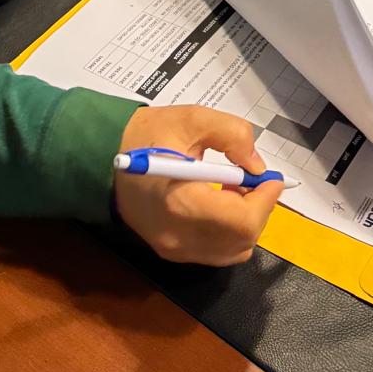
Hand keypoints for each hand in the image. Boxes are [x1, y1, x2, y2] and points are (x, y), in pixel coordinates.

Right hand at [114, 103, 284, 265]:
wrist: (102, 155)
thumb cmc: (146, 135)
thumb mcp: (192, 119)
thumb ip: (232, 135)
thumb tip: (256, 166)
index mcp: (180, 204)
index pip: (241, 221)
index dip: (264, 200)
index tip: (270, 177)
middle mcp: (177, 237)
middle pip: (241, 241)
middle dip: (258, 210)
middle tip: (256, 181)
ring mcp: (172, 250)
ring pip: (232, 252)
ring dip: (246, 224)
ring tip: (236, 192)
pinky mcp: (169, 252)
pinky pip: (215, 253)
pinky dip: (229, 233)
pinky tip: (220, 205)